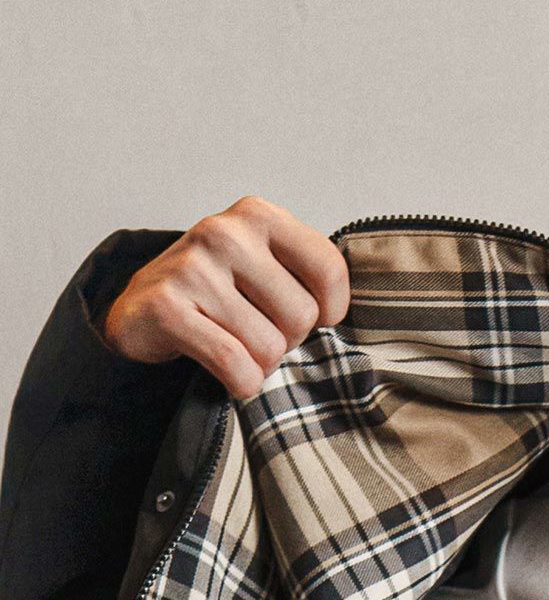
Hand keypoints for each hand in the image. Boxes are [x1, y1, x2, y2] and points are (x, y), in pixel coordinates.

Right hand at [101, 194, 349, 399]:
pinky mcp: (167, 307)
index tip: (314, 318)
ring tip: (234, 344)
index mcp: (259, 217)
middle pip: (302, 317)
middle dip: (288, 339)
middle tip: (258, 332)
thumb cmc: (219, 292)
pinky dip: (240, 383)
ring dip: (260, 363)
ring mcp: (193, 268)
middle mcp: (225, 233)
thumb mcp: (266, 266)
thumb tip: (356, 319)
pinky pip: (235, 365)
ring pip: (269, 347)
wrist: (141, 308)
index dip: (330, 310)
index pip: (328, 270)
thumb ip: (308, 276)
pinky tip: (226, 371)